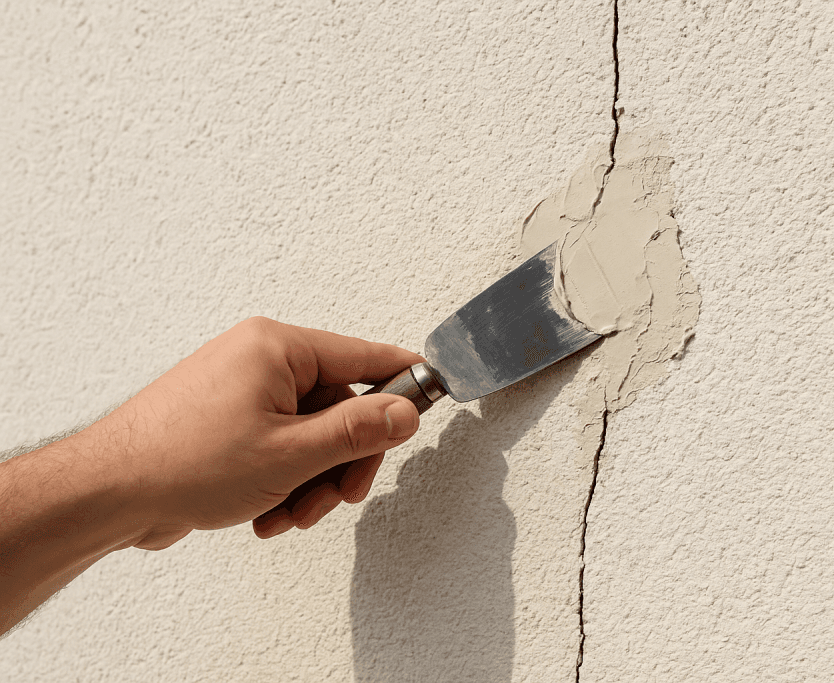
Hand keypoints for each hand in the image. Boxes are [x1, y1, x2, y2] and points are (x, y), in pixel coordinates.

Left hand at [107, 317, 423, 548]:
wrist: (109, 493)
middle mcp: (261, 361)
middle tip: (337, 495)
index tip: (435, 395)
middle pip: (341, 407)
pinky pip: (282, 446)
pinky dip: (284, 482)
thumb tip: (404, 412)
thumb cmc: (180, 462)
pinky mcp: (230, 421)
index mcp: (277, 348)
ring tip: (288, 511)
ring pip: (312, 435)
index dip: (403, 383)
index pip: (365, 356)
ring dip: (311, 481)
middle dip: (341, 461)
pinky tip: (265, 511)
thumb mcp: (290, 453)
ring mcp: (244, 391)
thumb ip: (357, 431)